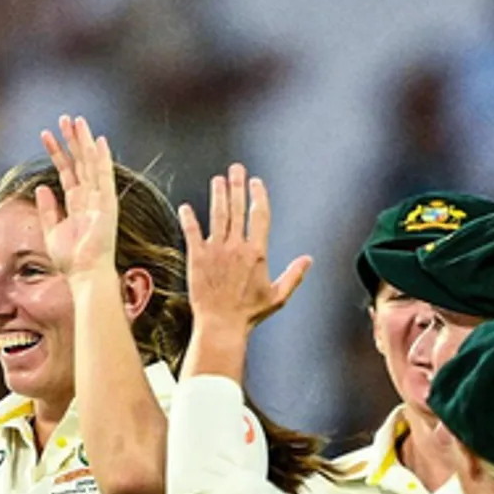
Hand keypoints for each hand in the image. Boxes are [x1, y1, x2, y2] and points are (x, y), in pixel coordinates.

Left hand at [36, 115, 117, 278]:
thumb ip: (47, 209)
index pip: (67, 172)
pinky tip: (98, 141)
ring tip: (75, 121)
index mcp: (77, 205)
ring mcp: (100, 200)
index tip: (47, 135)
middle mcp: (90, 199)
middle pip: (80, 163)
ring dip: (83, 142)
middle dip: (72, 140)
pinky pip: (105, 177)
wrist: (85, 274)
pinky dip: (102, 159)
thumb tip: (41, 187)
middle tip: (64, 118)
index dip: (58, 153)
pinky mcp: (108, 205)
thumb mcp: (51, 231)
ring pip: (91, 164)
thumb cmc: (70, 260)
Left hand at [179, 164, 310, 332]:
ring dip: (218, 195)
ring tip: (218, 180)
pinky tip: (185, 207)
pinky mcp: (197, 258)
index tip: (256, 183)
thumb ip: (293, 275)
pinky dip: (188, 219)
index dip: (258, 196)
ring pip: (217, 216)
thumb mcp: (277, 296)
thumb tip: (308, 259)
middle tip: (236, 169)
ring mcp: (216, 251)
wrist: (221, 325)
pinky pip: (192, 233)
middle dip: (237, 186)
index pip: (260, 216)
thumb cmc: (249, 314)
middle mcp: (237, 247)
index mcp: (257, 252)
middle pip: (238, 209)